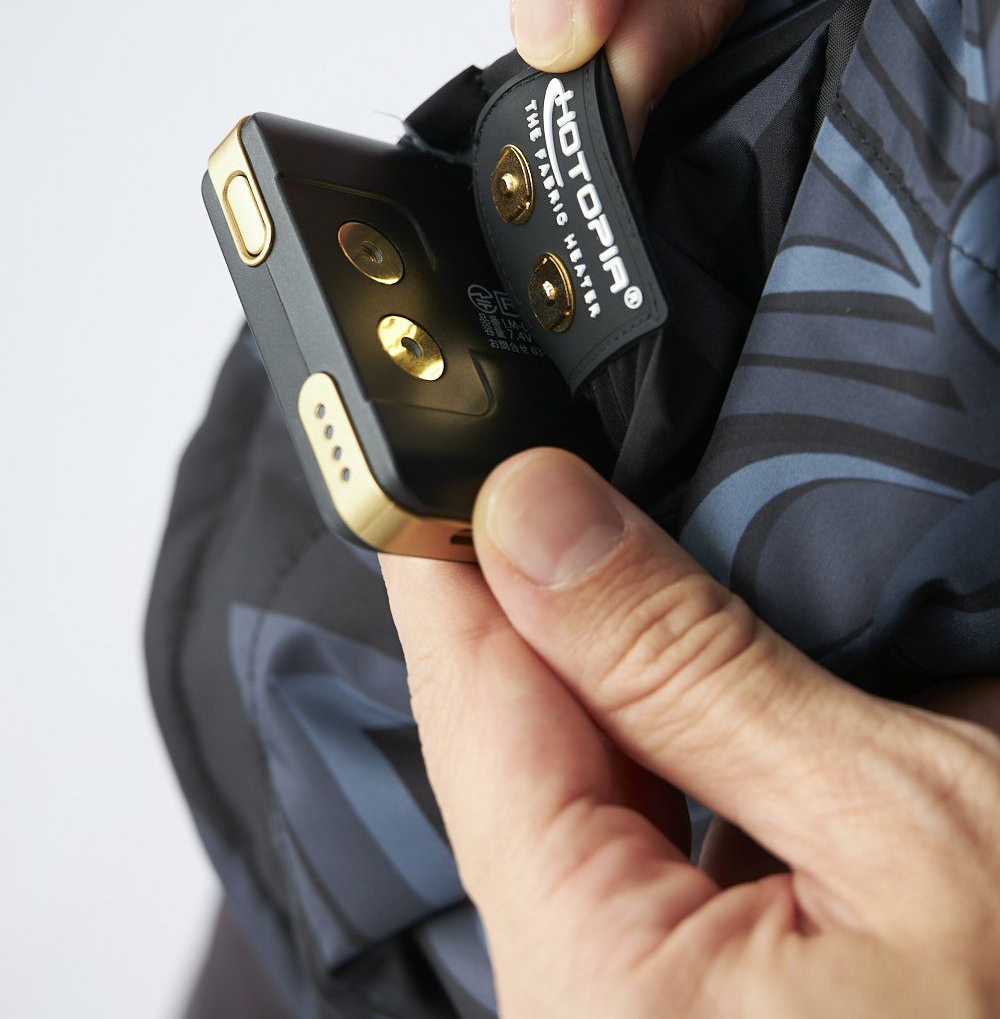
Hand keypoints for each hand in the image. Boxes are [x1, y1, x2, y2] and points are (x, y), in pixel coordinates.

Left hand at [381, 448, 999, 1017]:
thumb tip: (534, 517)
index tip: (452, 448)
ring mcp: (633, 997)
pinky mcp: (684, 990)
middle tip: (562, 473)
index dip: (450, 559)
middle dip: (542, 601)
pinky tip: (699, 672)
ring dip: (615, 667)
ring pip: (579, 781)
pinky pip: (636, 835)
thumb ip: (692, 668)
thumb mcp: (898, 815)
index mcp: (601, 984)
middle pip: (519, 742)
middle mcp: (587, 1003)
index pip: (471, 709)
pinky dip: (665, 739)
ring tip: (643, 555)